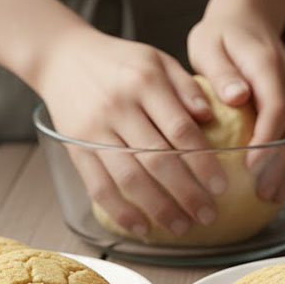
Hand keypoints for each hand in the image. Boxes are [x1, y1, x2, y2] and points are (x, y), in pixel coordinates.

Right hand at [35, 26, 225, 236]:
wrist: (62, 56)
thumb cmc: (120, 61)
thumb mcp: (159, 59)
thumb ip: (186, 88)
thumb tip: (210, 118)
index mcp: (145, 82)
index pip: (180, 130)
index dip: (203, 161)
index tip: (222, 185)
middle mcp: (119, 107)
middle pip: (158, 159)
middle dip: (187, 193)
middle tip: (209, 214)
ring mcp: (94, 130)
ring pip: (130, 178)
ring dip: (159, 208)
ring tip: (182, 226)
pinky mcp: (75, 148)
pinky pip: (98, 186)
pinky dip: (121, 211)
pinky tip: (142, 227)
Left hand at [188, 7, 284, 201]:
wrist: (247, 18)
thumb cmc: (221, 35)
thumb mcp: (210, 45)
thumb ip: (222, 71)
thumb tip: (237, 96)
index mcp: (268, 64)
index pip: (277, 106)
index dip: (267, 138)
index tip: (251, 165)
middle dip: (281, 163)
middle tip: (263, 193)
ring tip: (272, 197)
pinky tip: (276, 183)